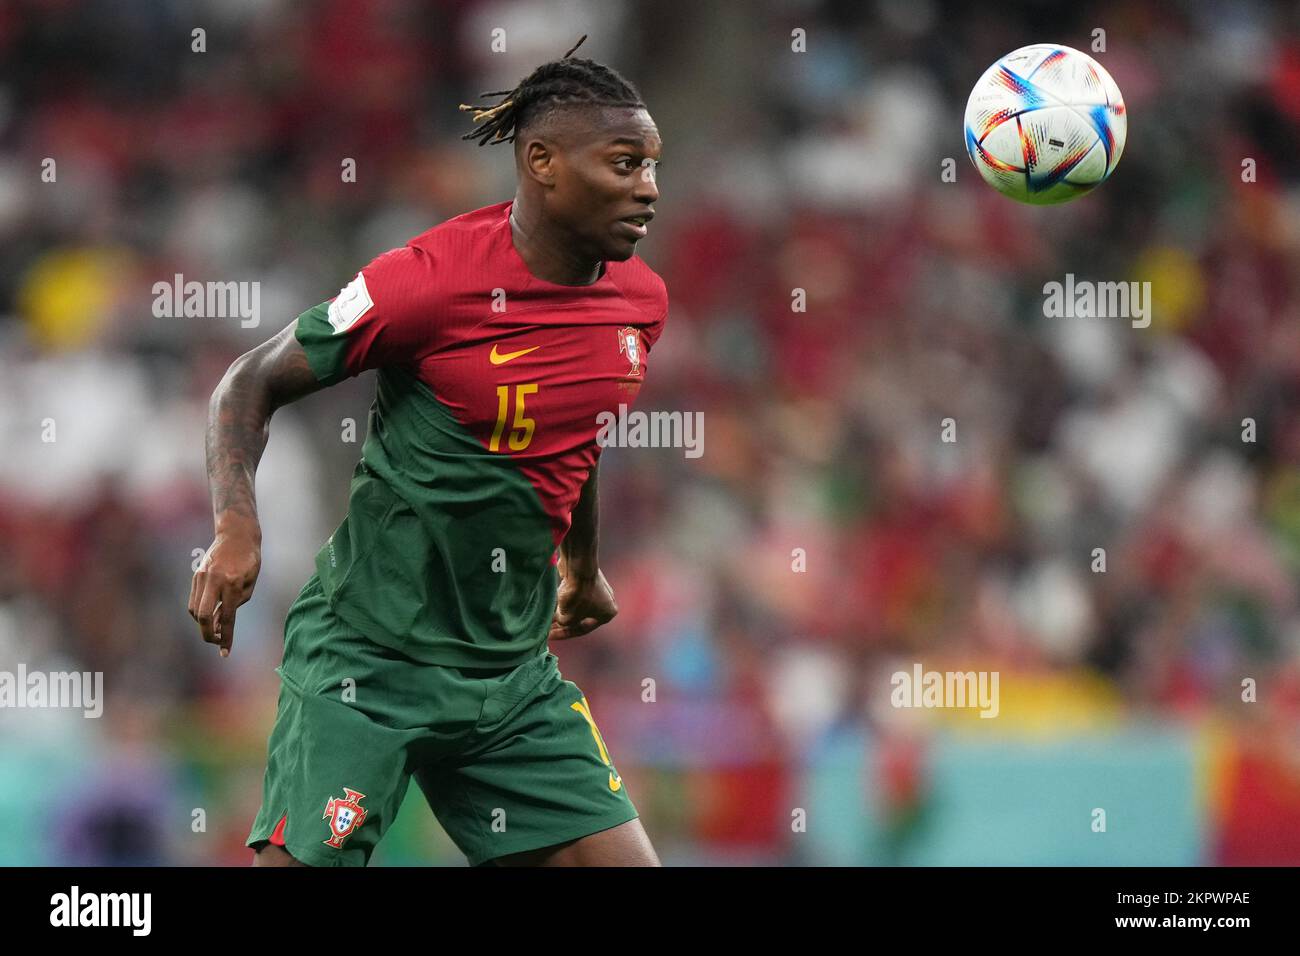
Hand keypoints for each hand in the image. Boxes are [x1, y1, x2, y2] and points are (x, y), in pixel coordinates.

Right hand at [188, 525, 261, 656]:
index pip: (227, 618)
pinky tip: (210, 614)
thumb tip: (219, 625)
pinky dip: (199, 612)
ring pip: (195, 610)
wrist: (236, 534)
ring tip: (215, 627)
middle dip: (207, 635)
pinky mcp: (196, 576)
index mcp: (232, 584)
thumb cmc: (249, 560)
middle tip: (215, 642)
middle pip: (202, 616)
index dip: (226, 638)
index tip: (225, 653)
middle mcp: (214, 581)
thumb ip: (234, 605)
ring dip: (203, 624)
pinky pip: (194, 600)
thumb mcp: (249, 584)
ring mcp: (202, 578)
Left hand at [548, 566, 617, 640]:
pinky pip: (575, 593)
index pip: (582, 629)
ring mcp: (597, 588)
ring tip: (546, 615)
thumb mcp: (568, 619)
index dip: (563, 633)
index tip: (550, 635)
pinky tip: (550, 604)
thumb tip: (556, 619)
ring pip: (576, 604)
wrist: (579, 567)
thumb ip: (563, 623)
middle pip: (579, 616)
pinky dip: (564, 599)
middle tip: (547, 626)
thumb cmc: (577, 596)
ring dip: (562, 611)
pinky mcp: (586, 578)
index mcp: (607, 614)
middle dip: (562, 622)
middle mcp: (606, 601)